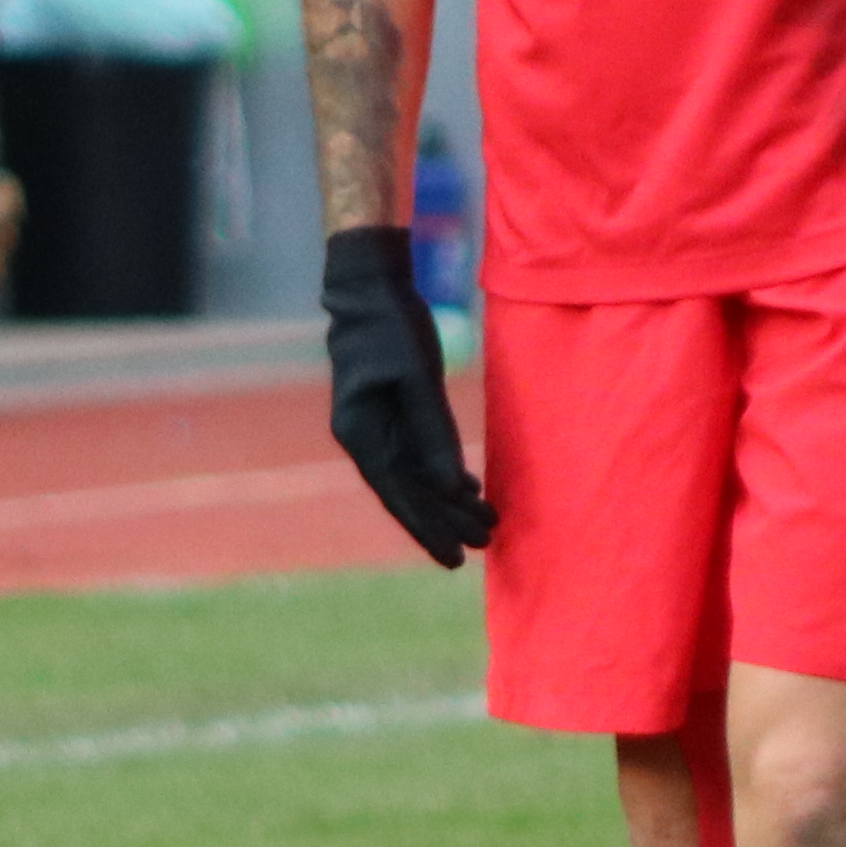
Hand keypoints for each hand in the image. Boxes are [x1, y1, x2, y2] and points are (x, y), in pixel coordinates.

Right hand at [318, 224, 491, 563]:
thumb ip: (432, 434)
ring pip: (415, 476)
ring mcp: (376, 426)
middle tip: (484, 545)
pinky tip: (469, 490)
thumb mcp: (416, 378)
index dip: (428, 528)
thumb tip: (448, 489)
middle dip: (444, 521)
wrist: (370, 287)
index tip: (455, 558)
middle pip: (408, 492)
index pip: (397, 494)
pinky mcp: (391, 412)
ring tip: (485, 524)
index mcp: (360, 433)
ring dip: (448, 501)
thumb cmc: (391, 326)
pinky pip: (419, 454)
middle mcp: (364, 437)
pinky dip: (444, 473)